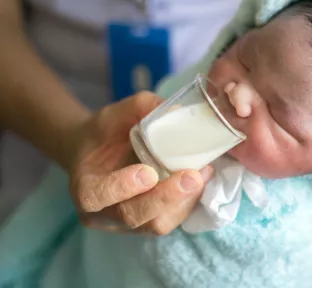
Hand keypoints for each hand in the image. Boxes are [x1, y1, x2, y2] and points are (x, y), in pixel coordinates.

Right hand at [68, 91, 213, 234]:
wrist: (99, 156)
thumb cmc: (104, 136)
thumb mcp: (114, 115)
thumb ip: (139, 109)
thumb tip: (175, 111)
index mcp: (85, 187)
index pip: (97, 196)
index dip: (122, 188)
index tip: (148, 173)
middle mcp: (103, 213)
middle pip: (133, 216)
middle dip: (165, 198)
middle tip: (191, 177)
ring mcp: (127, 224)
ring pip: (156, 224)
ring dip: (182, 201)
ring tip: (202, 174)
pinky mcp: (149, 224)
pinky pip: (170, 220)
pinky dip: (188, 202)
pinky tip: (202, 179)